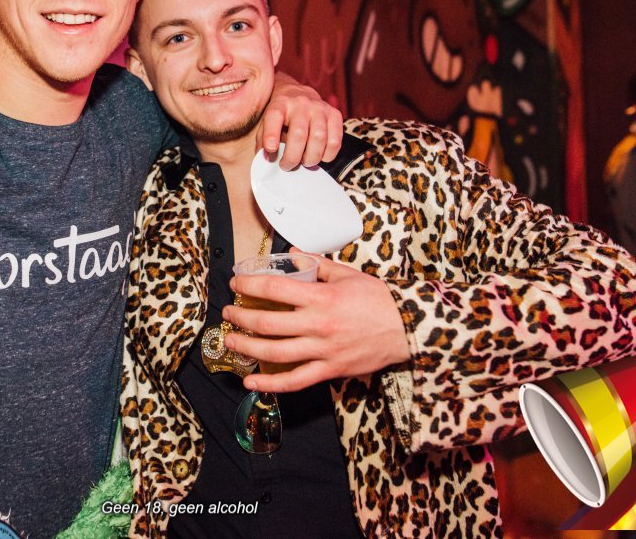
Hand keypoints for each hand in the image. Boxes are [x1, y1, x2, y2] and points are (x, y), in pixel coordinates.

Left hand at [222, 258, 410, 392]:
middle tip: (228, 312)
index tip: (236, 283)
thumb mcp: (347, 274)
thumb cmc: (379, 300)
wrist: (408, 328)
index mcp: (321, 298)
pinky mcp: (330, 370)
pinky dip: (270, 384)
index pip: (273, 289)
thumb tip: (293, 253)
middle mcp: (318, 325)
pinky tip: (251, 381)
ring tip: (230, 340)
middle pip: (266, 324)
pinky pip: (295, 381)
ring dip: (246, 347)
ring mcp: (323, 350)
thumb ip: (317, 264)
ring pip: (275, 353)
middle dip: (240, 317)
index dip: (248, 286)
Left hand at [258, 75, 342, 169]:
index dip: (271, 134)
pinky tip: (320, 156)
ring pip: (319, 138)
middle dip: (293, 157)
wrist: (299, 94)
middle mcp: (301, 103)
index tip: (270, 149)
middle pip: (299, 134)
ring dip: (311, 157)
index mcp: (280, 104)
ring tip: (304, 162)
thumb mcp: (267, 123)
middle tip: (287, 166)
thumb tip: (267, 161)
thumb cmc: (281, 115)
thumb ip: (263, 142)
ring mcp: (320, 108)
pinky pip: (335, 140)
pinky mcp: (335, 114)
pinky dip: (328, 155)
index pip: (274, 117)